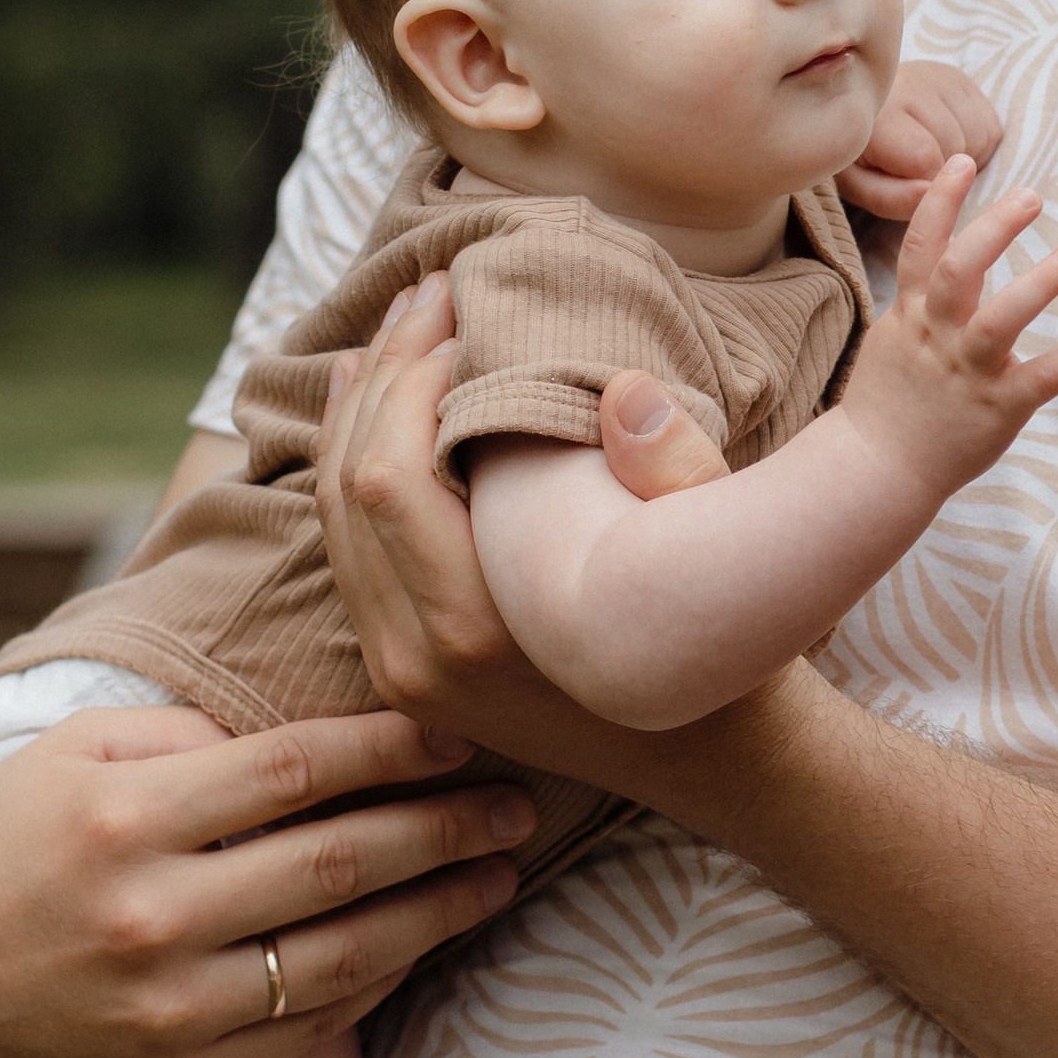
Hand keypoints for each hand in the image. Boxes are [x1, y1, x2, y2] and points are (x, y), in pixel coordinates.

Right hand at [0, 700, 540, 1057]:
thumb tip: (323, 738)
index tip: (460, 729)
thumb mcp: (75, 755)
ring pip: (344, 953)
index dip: (394, 745)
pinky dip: (381, 979)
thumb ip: (192, 740)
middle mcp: (148, 915)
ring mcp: (166, 1008)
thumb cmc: (10, 837)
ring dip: (440, 912)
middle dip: (446, 826)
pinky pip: (310, 1026)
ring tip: (501, 873)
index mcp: (123, 816)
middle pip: (339, 860)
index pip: (296, 768)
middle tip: (518, 803)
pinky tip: (425, 940)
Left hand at [314, 270, 747, 778]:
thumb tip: (621, 386)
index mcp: (483, 633)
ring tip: (394, 328)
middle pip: (348, 488)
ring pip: (333, 518)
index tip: (461, 311)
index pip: (392, 478)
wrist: (713, 763)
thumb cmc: (723, 654)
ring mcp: (402, 671)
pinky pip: (348, 551)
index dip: (411, 378)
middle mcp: (419, 661)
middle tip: (427, 294)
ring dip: (358, 411)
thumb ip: (675, 473)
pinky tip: (370, 404)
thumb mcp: (722, 559)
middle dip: (381, 375)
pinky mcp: (405, 667)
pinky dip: (352, 466)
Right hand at [836, 155, 1057, 494]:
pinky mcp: (996, 407)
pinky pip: (1043, 378)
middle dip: (993, 229)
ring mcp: (966, 371)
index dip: (940, 202)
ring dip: (1037, 285)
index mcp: (912, 314)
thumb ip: (918, 300)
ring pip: (998, 320)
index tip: (961, 160)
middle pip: (958, 271)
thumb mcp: (892, 339)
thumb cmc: (889, 403)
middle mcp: (937, 335)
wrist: (874, 470)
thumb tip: (938, 257)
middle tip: (1031, 195)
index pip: (920, 246)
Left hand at [837, 57, 1004, 220]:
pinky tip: (946, 141)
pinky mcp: (961, 78)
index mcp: (879, 110)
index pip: (925, 158)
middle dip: (943, 171)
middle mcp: (912, 82)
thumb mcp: (859, 186)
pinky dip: (975, 145)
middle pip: (956, 147)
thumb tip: (931, 192)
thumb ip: (890, 197)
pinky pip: (991, 126)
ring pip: (979, 136)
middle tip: (913, 168)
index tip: (905, 185)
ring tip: (929, 154)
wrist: (853, 104)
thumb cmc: (858, 153)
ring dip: (963, 157)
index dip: (924, 185)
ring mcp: (941, 75)